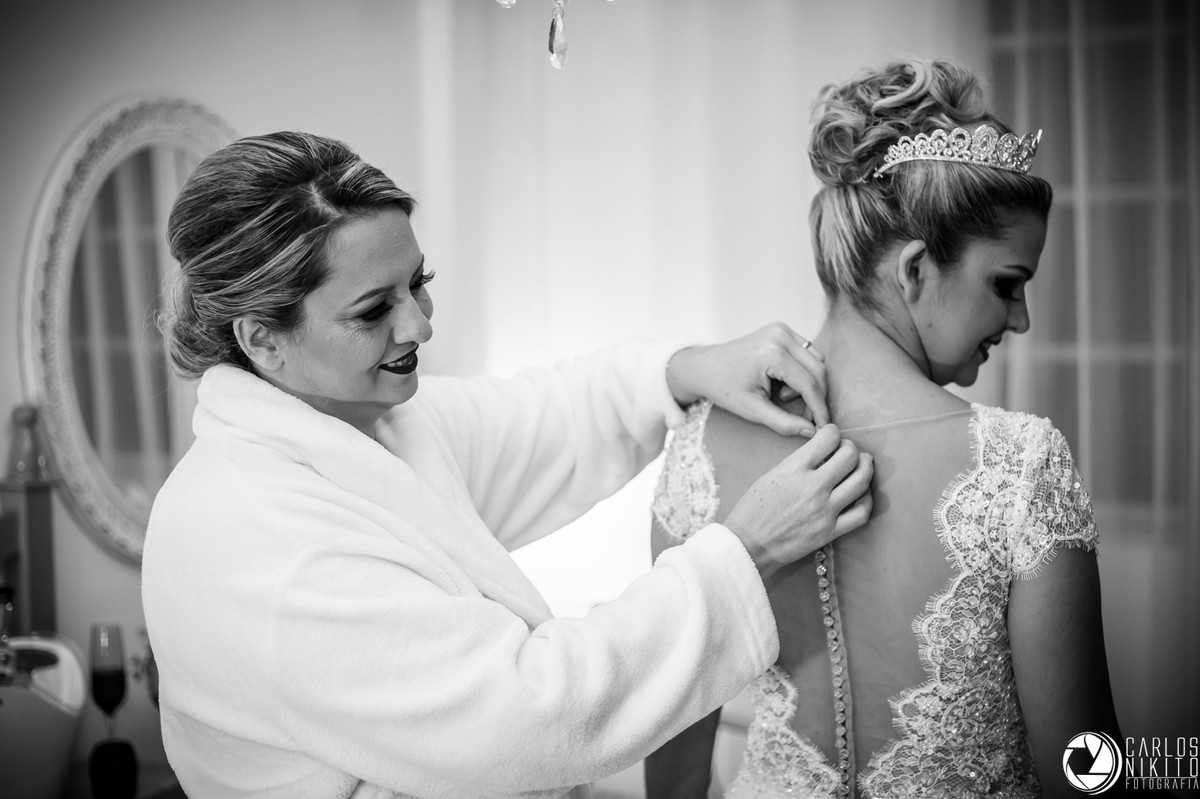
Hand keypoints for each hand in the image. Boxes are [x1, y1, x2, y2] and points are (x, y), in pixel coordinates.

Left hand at [665, 323, 827, 436]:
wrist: (703, 367)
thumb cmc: (723, 388)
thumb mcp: (752, 410)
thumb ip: (783, 423)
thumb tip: (812, 433)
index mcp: (772, 353)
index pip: (810, 383)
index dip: (819, 408)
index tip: (824, 427)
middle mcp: (780, 336)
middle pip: (818, 369)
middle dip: (816, 396)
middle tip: (805, 416)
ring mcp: (781, 329)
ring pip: (816, 360)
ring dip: (809, 383)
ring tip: (783, 397)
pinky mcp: (781, 330)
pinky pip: (807, 353)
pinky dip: (803, 371)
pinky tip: (783, 384)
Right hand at [723, 425, 872, 581]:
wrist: (748, 545)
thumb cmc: (753, 510)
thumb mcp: (770, 475)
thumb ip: (797, 463)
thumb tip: (822, 455)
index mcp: (794, 469)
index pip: (828, 438)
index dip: (833, 432)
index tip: (831, 436)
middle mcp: (813, 487)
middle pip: (850, 456)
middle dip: (851, 448)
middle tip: (847, 451)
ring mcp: (824, 510)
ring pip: (861, 481)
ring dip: (865, 468)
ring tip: (862, 464)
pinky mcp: (830, 531)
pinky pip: (861, 513)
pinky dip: (867, 499)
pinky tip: (863, 494)